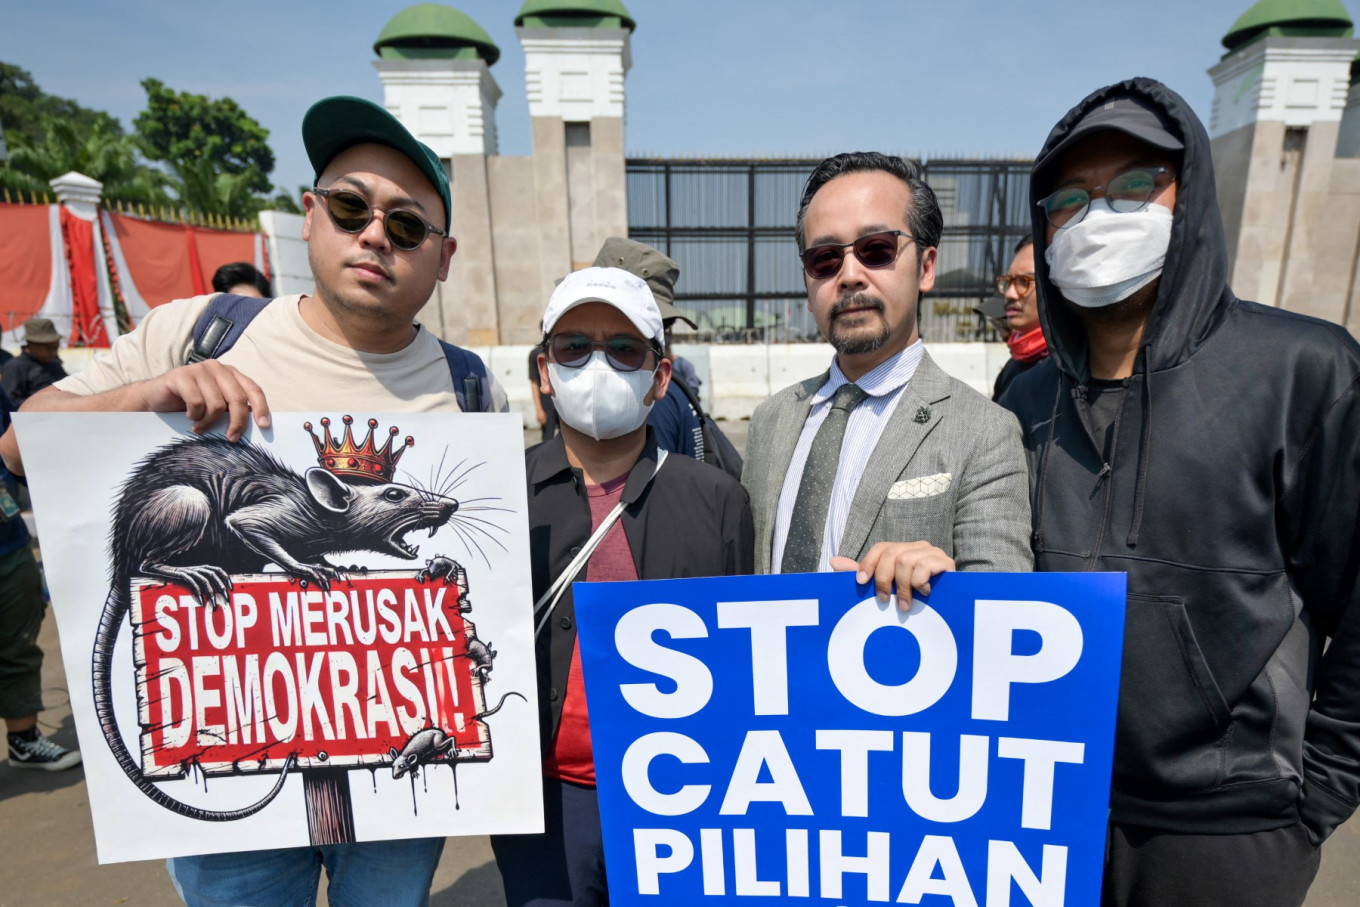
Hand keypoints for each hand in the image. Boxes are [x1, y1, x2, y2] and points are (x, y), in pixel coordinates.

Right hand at [140, 361, 270, 440]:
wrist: (155, 398)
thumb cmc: (190, 404)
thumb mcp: (216, 406)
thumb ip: (233, 409)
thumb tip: (256, 425)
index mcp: (231, 374)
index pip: (253, 389)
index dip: (261, 407)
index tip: (264, 426)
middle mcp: (218, 368)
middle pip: (237, 399)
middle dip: (236, 422)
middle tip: (231, 438)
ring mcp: (199, 369)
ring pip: (216, 404)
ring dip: (209, 422)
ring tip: (200, 426)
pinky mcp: (181, 375)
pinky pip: (197, 402)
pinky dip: (194, 415)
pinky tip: (189, 417)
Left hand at [831, 541, 955, 609]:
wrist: (951, 604)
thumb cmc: (915, 597)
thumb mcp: (887, 587)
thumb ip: (863, 574)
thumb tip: (833, 562)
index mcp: (902, 550)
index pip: (880, 548)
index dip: (868, 564)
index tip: (860, 583)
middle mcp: (916, 547)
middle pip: (891, 553)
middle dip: (884, 580)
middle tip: (884, 601)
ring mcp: (932, 552)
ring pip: (905, 561)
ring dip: (902, 587)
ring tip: (904, 605)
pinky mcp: (945, 562)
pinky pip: (924, 566)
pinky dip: (919, 583)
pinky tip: (924, 594)